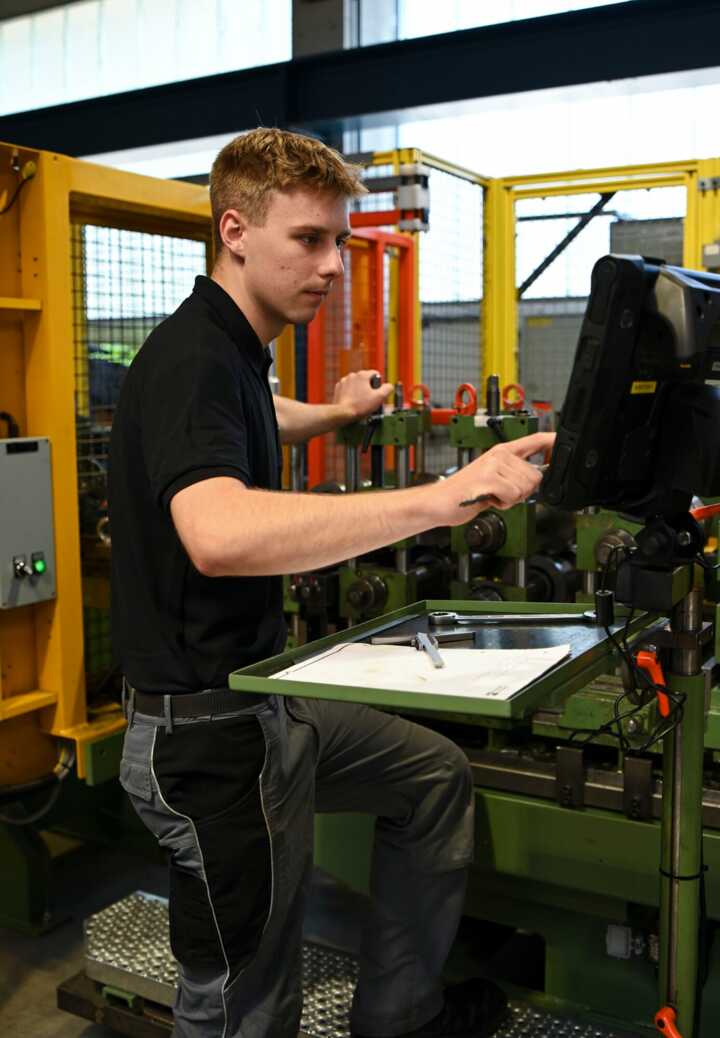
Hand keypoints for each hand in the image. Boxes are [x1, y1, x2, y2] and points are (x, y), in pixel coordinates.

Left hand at [333, 370, 392, 421]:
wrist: (343, 413)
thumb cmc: (360, 406)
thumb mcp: (380, 397)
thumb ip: (388, 389)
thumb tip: (389, 386)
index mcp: (363, 375)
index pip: (376, 374)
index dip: (379, 384)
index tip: (377, 393)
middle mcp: (353, 375)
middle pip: (365, 380)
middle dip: (368, 388)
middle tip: (369, 400)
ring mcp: (344, 381)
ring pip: (356, 384)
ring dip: (359, 390)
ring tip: (360, 402)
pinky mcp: (338, 388)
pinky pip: (348, 389)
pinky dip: (351, 394)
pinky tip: (353, 401)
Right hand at [432, 432, 555, 526]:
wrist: (440, 501)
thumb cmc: (466, 492)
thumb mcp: (494, 478)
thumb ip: (515, 474)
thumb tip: (537, 477)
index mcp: (502, 452)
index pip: (534, 440)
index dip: (552, 440)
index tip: (562, 441)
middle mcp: (499, 455)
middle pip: (535, 476)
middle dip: (522, 492)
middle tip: (500, 492)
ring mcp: (493, 465)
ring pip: (525, 487)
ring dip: (511, 499)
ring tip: (492, 495)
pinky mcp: (488, 479)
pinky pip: (513, 495)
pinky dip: (504, 503)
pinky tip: (489, 499)